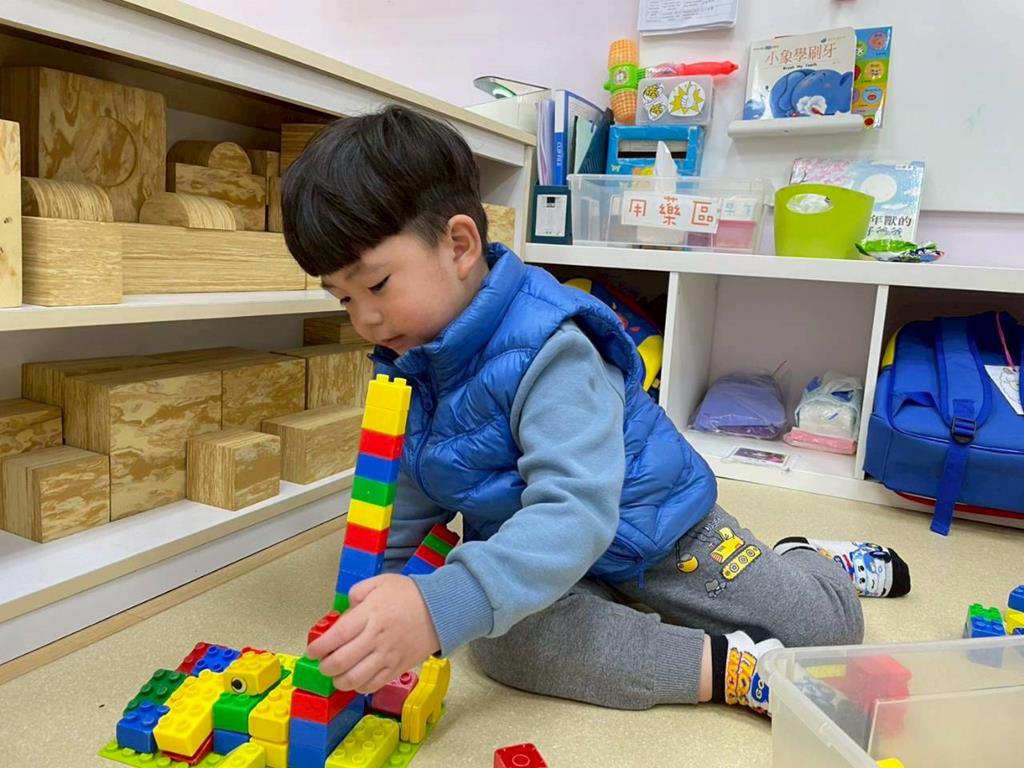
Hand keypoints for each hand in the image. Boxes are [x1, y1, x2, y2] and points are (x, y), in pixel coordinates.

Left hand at [306, 574, 440, 693]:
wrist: (441, 609)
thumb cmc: (409, 595)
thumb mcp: (380, 582)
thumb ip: (357, 593)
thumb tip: (343, 611)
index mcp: (371, 614)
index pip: (338, 635)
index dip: (320, 647)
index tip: (312, 650)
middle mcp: (377, 637)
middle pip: (342, 661)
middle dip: (325, 666)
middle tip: (322, 663)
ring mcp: (388, 656)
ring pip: (355, 679)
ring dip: (339, 680)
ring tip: (336, 674)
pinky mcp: (397, 668)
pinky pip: (373, 685)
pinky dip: (359, 687)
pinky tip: (355, 679)